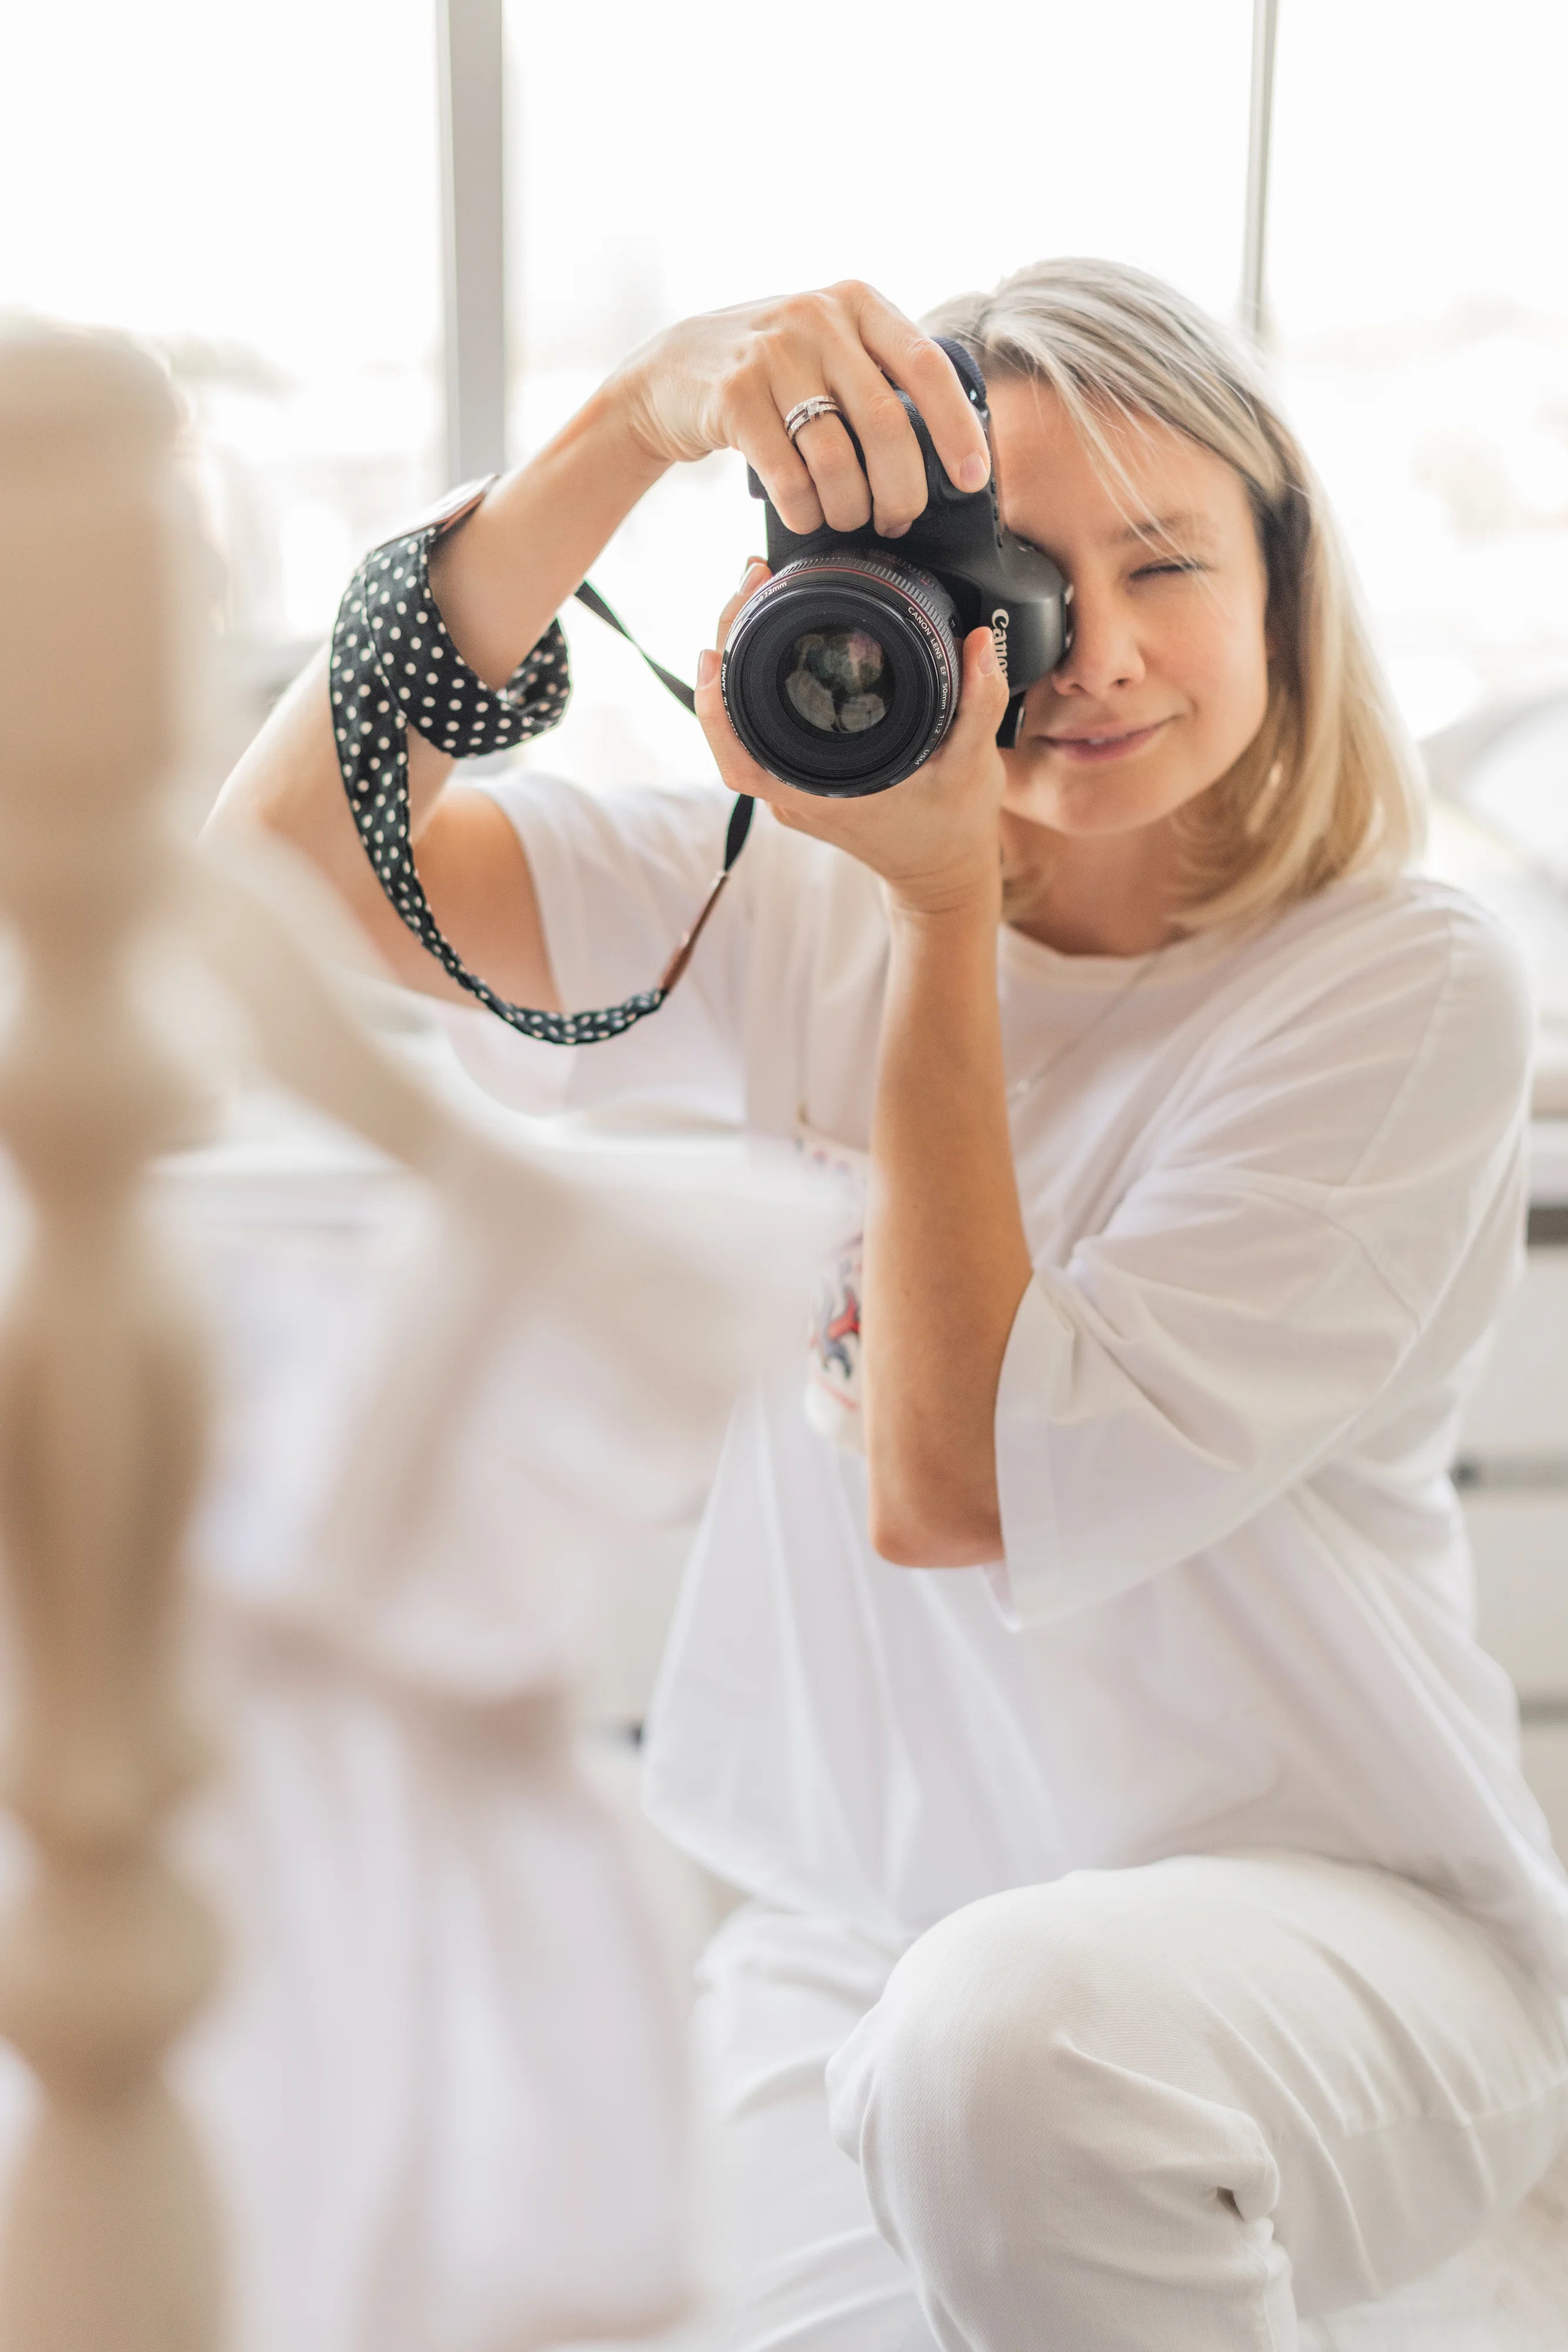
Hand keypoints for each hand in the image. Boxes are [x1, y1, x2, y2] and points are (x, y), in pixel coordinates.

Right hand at [612, 282, 989, 540]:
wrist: (673, 371)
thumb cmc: (772, 371)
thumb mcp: (830, 347)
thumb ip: (881, 374)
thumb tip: (950, 449)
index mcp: (857, 303)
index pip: (927, 367)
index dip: (957, 429)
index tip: (974, 477)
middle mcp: (818, 318)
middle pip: (887, 424)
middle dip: (902, 490)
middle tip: (898, 519)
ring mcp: (772, 354)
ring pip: (837, 459)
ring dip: (850, 508)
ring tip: (847, 518)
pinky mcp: (733, 397)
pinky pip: (789, 478)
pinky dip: (805, 511)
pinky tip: (806, 513)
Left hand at [694, 564, 1011, 920]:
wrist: (944, 870)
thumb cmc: (952, 827)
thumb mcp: (972, 767)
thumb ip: (979, 705)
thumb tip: (979, 645)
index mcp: (821, 795)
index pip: (741, 759)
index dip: (714, 711)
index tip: (712, 653)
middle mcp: (796, 792)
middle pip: (734, 724)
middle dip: (732, 650)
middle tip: (748, 584)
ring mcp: (796, 785)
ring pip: (746, 722)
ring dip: (742, 661)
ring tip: (755, 596)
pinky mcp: (804, 776)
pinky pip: (766, 726)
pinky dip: (760, 681)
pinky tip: (772, 634)